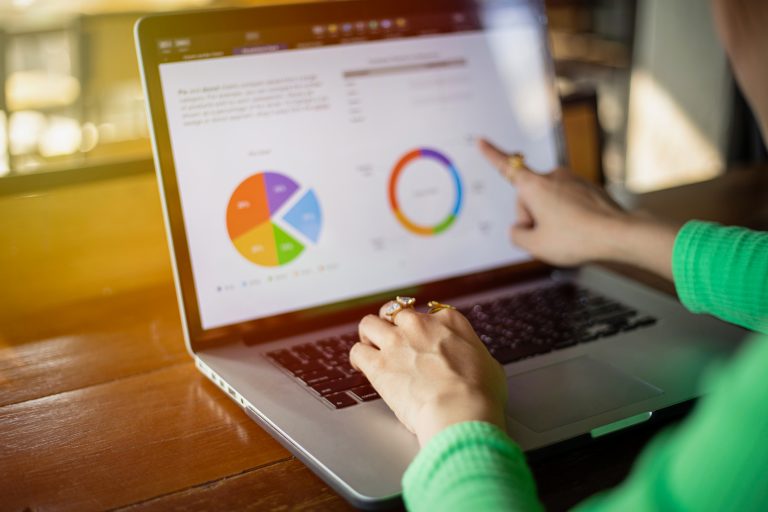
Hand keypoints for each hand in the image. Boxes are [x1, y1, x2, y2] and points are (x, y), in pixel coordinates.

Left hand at [350, 303, 506, 446]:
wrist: (460, 411)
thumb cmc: (480, 394)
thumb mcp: (489, 364)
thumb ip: (473, 355)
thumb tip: (473, 361)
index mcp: (450, 322)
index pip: (431, 312)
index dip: (425, 326)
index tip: (424, 338)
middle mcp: (420, 325)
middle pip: (396, 311)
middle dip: (392, 324)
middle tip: (393, 339)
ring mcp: (397, 342)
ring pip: (369, 324)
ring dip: (369, 335)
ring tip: (370, 346)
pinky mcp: (378, 364)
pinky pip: (357, 351)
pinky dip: (357, 358)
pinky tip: (360, 366)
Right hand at [478, 139, 679, 278]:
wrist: (618, 234)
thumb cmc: (576, 238)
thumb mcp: (535, 246)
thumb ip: (517, 236)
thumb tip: (519, 229)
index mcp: (534, 186)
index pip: (505, 167)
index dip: (490, 154)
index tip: (481, 141)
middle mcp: (552, 176)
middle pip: (528, 198)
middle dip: (531, 217)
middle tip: (545, 239)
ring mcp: (572, 180)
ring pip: (549, 201)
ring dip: (550, 218)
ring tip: (567, 236)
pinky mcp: (587, 188)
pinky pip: (567, 203)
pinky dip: (568, 216)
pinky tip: (579, 230)